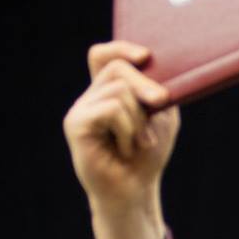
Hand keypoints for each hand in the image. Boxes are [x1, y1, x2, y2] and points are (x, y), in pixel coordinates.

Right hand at [64, 41, 179, 238]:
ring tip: (139, 141)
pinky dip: (128, 129)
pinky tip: (126, 148)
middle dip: (146, 84)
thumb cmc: (148, 154)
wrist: (135, 191)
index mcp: (107, 91)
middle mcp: (90, 97)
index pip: (103, 55)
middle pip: (117, 67)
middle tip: (162, 104)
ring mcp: (80, 109)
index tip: (146, 57)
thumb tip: (149, 67)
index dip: (122, 47)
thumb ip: (157, 89)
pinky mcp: (76, 124)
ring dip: (139, 118)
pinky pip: (111, 109)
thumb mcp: (161, 116)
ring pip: (119, 90)